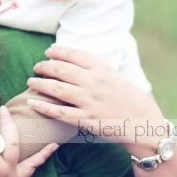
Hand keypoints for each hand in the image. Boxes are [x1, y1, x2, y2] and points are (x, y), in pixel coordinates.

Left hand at [26, 45, 165, 150]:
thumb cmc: (133, 101)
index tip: (48, 51)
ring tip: (31, 82)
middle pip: (61, 69)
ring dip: (40, 83)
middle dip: (45, 66)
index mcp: (103, 69)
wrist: (145, 125)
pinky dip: (44, 106)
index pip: (74, 54)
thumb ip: (99, 70)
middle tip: (37, 67)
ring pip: (56, 88)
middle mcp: (94, 82)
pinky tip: (33, 103)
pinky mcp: (86, 120)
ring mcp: (89, 101)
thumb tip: (80, 63)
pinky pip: (59, 112)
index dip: (58, 51)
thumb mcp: (117, 78)